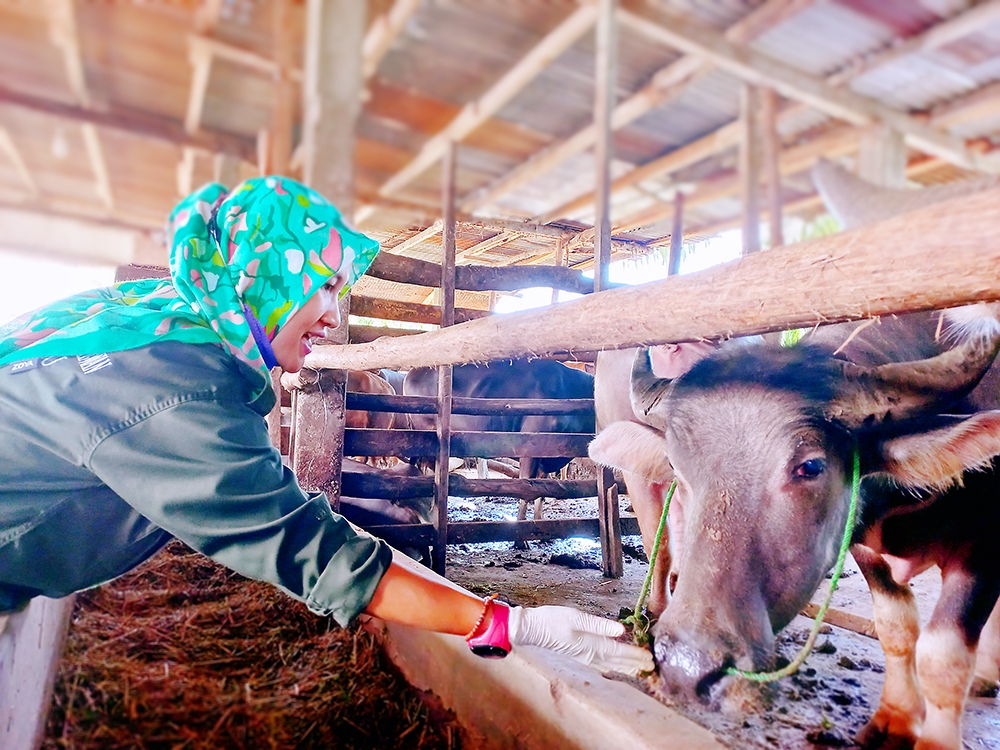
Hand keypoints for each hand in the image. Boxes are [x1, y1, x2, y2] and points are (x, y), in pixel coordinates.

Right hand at [507, 605, 653, 675]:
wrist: (532, 629)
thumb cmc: (552, 620)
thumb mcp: (576, 617)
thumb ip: (600, 625)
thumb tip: (621, 630)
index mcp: (591, 645)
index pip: (619, 652)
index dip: (636, 655)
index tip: (650, 658)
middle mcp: (590, 655)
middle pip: (618, 662)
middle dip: (635, 664)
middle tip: (651, 668)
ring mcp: (584, 657)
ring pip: (610, 665)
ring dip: (626, 667)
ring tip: (639, 670)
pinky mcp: (579, 655)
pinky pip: (602, 664)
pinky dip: (613, 666)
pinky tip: (615, 666)